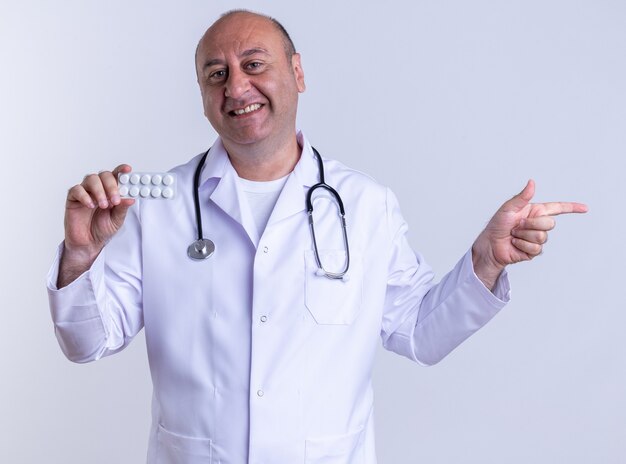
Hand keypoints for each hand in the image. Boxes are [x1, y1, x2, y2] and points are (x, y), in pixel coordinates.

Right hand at [58, 164, 134, 286]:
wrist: (89, 243)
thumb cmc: (102, 228)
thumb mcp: (117, 219)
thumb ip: (122, 208)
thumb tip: (130, 198)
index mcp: (111, 190)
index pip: (116, 176)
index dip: (122, 170)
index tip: (128, 170)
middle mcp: (98, 188)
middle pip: (104, 175)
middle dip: (111, 185)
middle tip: (115, 200)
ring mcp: (85, 191)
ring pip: (91, 179)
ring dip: (99, 191)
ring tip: (104, 205)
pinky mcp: (73, 198)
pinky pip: (77, 190)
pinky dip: (85, 196)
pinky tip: (90, 205)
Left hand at [472, 180, 587, 289]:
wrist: (490, 244)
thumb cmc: (497, 225)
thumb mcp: (508, 208)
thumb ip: (522, 197)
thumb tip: (532, 182)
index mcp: (535, 211)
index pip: (558, 208)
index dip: (572, 208)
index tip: (585, 208)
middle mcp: (538, 224)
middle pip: (550, 224)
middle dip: (531, 224)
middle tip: (517, 225)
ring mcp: (537, 238)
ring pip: (542, 236)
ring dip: (524, 235)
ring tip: (514, 234)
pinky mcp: (533, 251)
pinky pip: (535, 248)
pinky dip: (522, 245)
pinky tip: (515, 244)